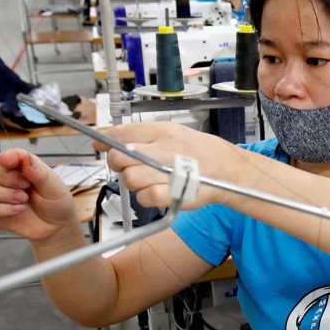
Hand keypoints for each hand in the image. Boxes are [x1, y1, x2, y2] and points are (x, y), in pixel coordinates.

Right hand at [0, 150, 77, 241]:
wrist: (55, 226)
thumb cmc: (55, 201)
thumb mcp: (53, 185)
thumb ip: (38, 171)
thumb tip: (23, 157)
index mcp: (17, 164)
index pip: (1, 155)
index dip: (5, 158)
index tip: (13, 165)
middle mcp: (2, 176)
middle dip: (1, 175)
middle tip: (24, 185)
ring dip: (1, 193)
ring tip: (23, 200)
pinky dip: (0, 209)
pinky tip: (18, 210)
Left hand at [96, 122, 241, 209]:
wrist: (229, 169)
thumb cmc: (197, 152)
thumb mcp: (171, 133)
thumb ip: (138, 136)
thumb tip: (104, 140)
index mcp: (164, 131)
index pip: (123, 133)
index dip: (105, 141)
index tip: (100, 146)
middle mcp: (166, 149)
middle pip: (120, 157)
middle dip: (119, 164)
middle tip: (130, 166)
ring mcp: (171, 172)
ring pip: (130, 178)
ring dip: (134, 182)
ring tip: (148, 180)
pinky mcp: (176, 193)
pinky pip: (145, 198)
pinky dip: (146, 197)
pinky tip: (155, 192)